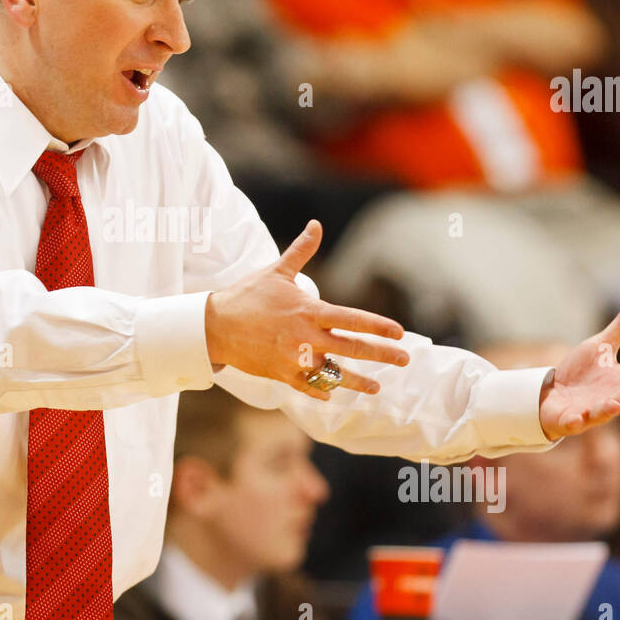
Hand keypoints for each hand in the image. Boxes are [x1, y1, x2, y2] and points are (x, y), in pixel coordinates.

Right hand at [205, 220, 407, 399]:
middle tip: (404, 359)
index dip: (378, 326)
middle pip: (352, 349)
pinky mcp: (281, 374)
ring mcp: (294, 359)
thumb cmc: (247, 296)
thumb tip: (316, 224)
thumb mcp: (276, 272)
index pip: (352, 319)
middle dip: (381, 355)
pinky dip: (321, 391)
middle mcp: (306, 337)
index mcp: (309, 311)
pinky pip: (308, 386)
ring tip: (376, 388)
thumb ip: (301, 251)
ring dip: (358, 382)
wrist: (214, 326)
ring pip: (334, 374)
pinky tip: (334, 395)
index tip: (399, 332)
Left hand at [539, 302, 619, 440]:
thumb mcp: (600, 347)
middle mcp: (609, 399)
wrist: (553, 393)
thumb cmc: (582, 372)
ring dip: (608, 410)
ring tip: (614, 405)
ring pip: (601, 413)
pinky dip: (575, 421)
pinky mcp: (570, 420)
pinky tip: (576, 419)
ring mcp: (589, 411)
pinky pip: (572, 423)